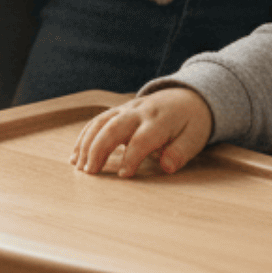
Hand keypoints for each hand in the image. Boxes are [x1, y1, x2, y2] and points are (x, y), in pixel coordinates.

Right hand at [70, 88, 214, 177]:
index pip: (141, 139)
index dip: (131, 157)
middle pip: (113, 127)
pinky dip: (84, 137)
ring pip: (100, 122)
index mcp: (160, 120)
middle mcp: (139, 112)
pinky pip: (97, 121)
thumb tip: (167, 166)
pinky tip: (75, 155)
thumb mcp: (195, 138)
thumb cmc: (191, 122)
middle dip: (98, 149)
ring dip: (86, 144)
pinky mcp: (118, 110)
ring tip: (78, 166)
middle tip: (89, 172)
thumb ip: (180, 152)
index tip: (123, 175)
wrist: (187, 97)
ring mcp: (126, 109)